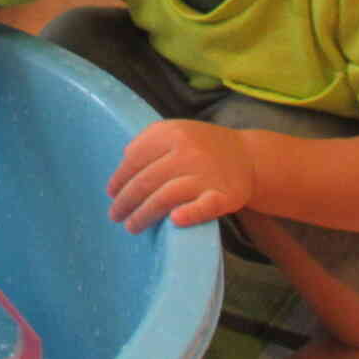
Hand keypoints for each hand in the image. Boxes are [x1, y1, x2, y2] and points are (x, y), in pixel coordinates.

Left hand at [106, 119, 255, 232]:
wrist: (248, 156)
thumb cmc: (203, 147)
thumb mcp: (175, 132)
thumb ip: (148, 143)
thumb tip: (122, 163)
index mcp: (171, 133)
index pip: (135, 159)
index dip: (119, 178)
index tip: (111, 193)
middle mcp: (187, 151)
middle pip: (146, 180)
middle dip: (126, 201)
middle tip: (115, 215)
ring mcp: (206, 174)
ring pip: (166, 196)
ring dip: (144, 214)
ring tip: (131, 226)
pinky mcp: (224, 195)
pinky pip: (205, 206)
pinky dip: (190, 214)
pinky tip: (174, 221)